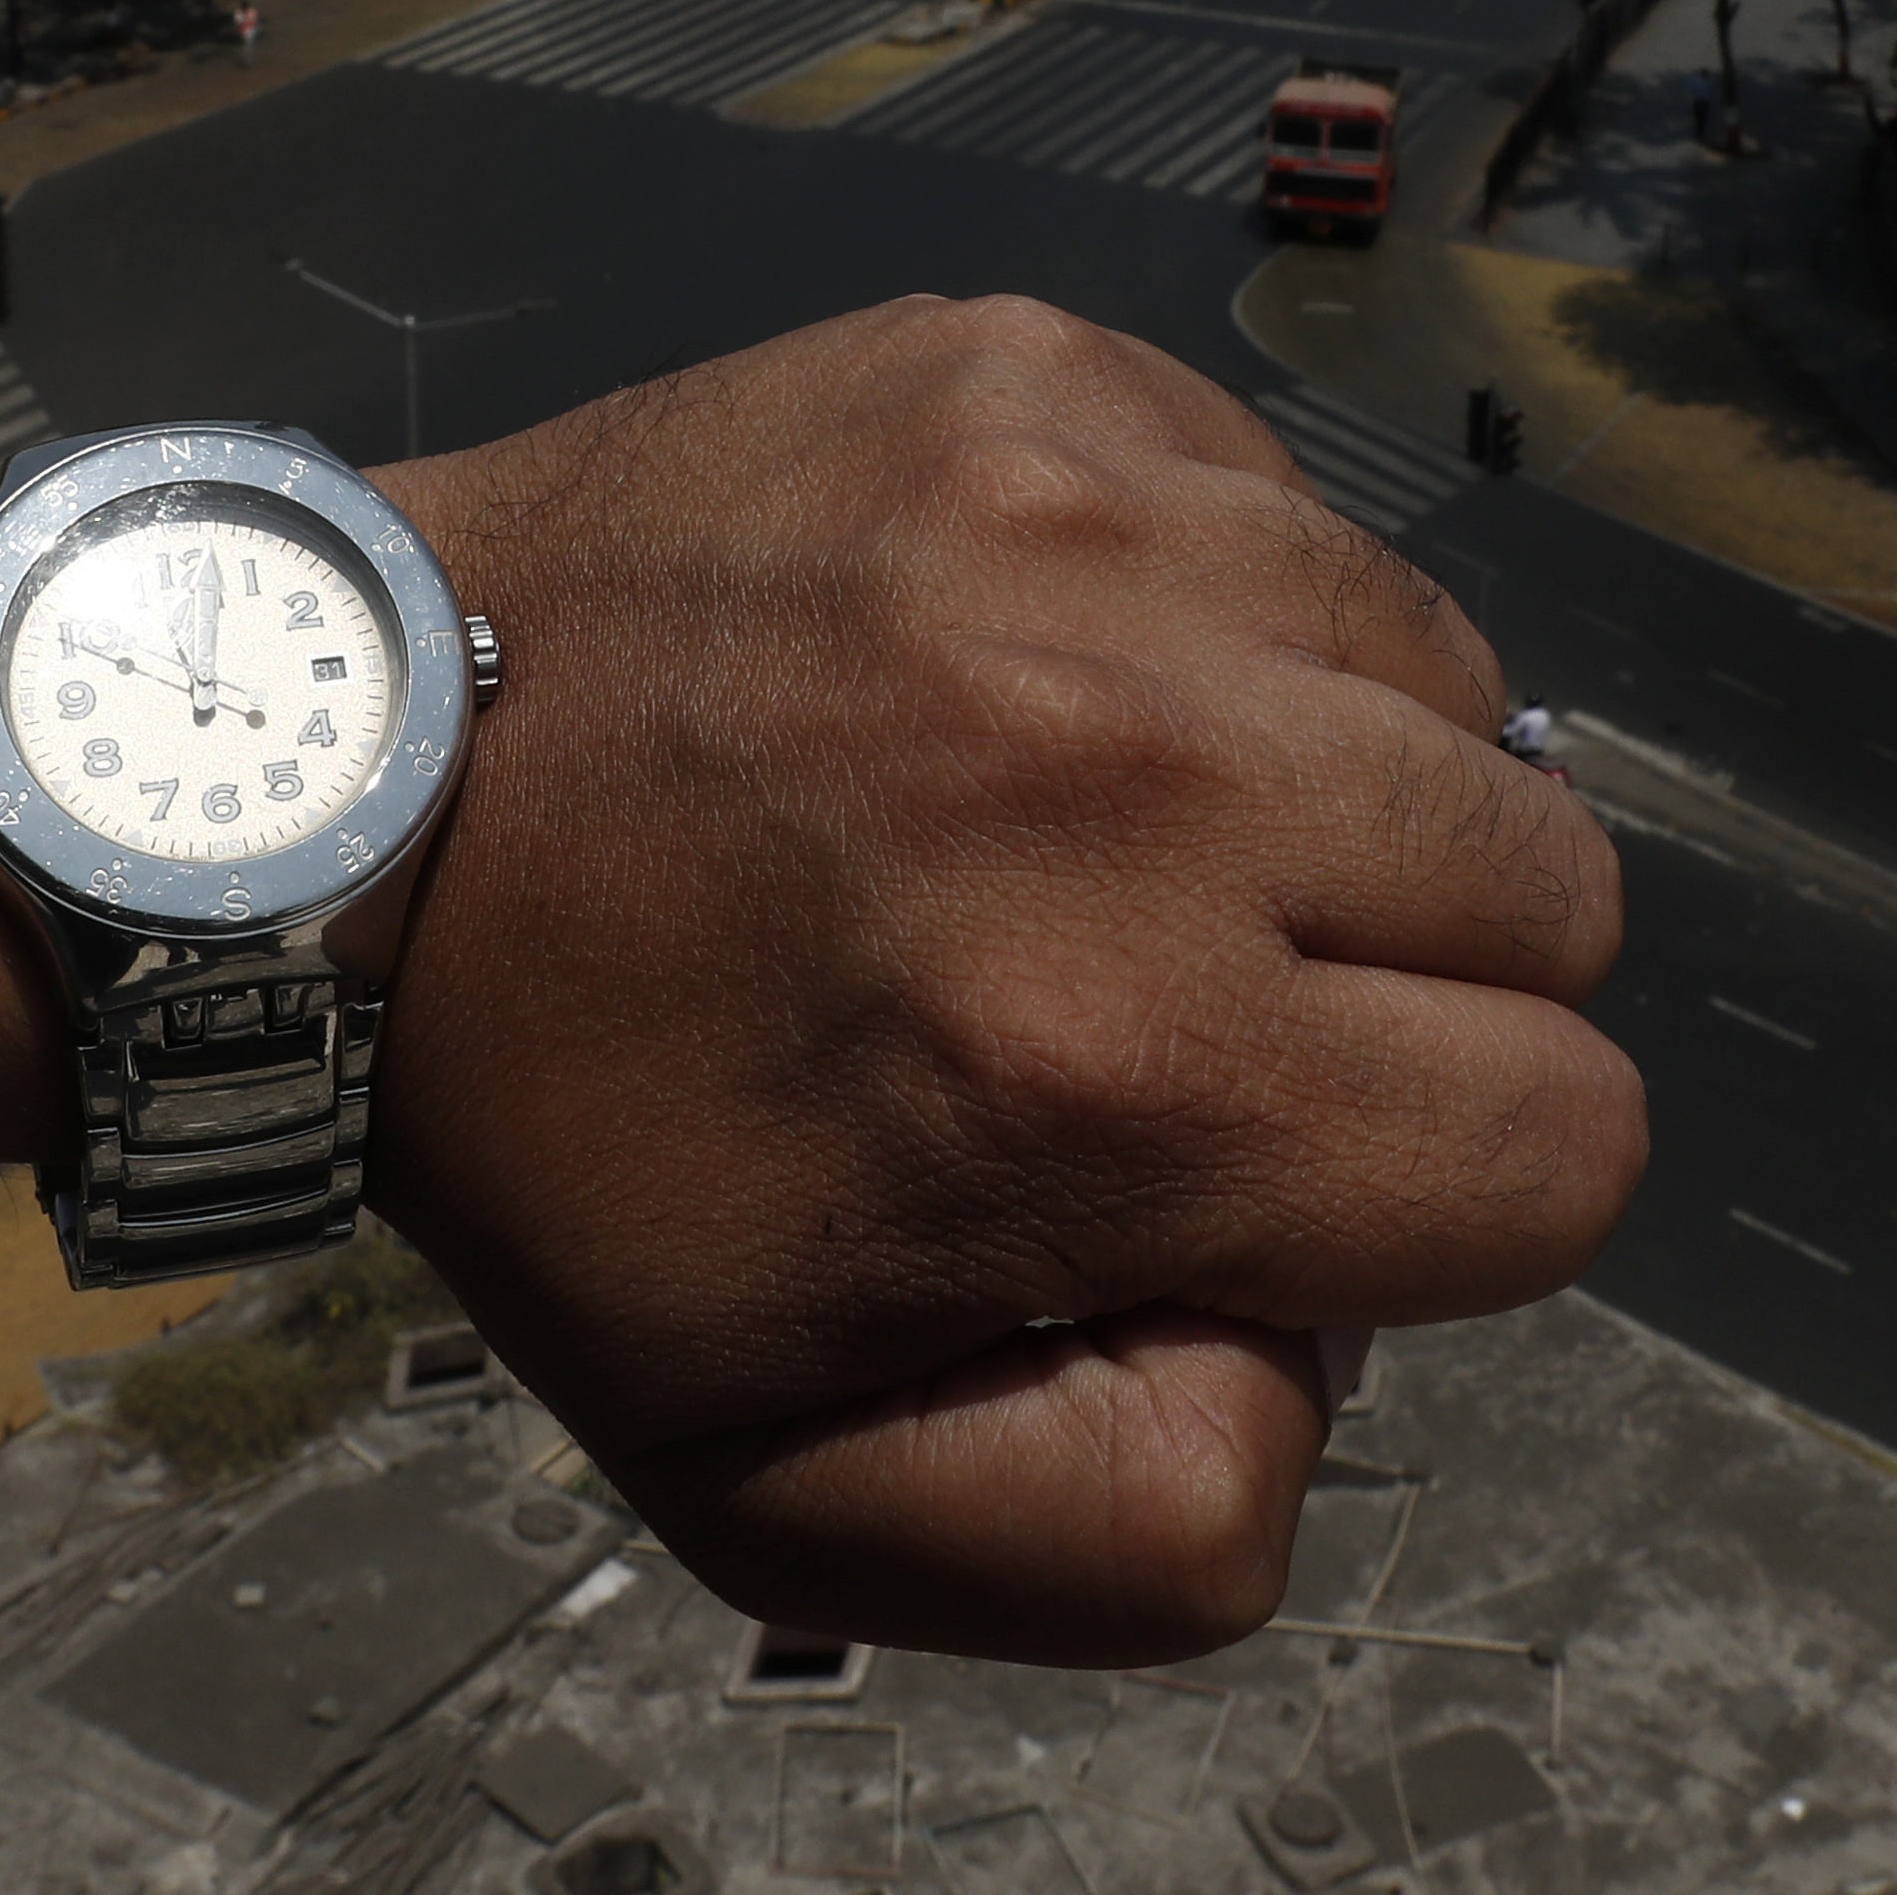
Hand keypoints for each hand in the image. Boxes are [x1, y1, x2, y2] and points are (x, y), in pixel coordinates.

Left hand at [360, 296, 1637, 1665]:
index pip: (1559, 1150)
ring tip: (1109, 814)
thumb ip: (1141, 1526)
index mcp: (1112, 1068)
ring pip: (1456, 681)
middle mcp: (1137, 769)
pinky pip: (1289, 504)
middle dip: (1421, 982)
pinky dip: (1215, 597)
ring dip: (1337, 772)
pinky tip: (1032, 662)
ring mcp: (1088, 529)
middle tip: (1190, 981)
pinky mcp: (1033, 371)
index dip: (1436, 1191)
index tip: (1260, 1154)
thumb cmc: (569, 1133)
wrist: (337, 793)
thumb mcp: (788, 1480)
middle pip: (1557, 897)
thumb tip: (1330, 1353)